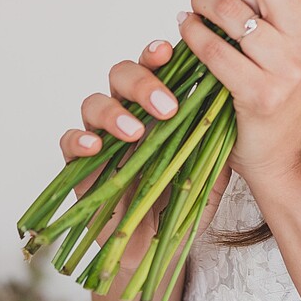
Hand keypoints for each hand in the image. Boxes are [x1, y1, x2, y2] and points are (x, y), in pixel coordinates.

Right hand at [60, 37, 232, 256]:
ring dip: (113, 110)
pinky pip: (68, 141)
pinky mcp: (80, 167)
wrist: (159, 249)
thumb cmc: (184, 202)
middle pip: (122, 75)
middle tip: (167, 107)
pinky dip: (78, 139)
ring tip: (135, 132)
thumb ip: (220, 134)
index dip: (157, 54)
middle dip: (143, 83)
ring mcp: (102, 138)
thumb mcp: (213, 167)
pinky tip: (94, 147)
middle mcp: (129, 114)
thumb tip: (232, 96)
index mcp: (159, 107)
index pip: (155, 68)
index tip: (169, 51)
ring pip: (93, 102)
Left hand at [175, 0, 300, 194]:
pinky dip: (192, 32)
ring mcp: (287, 68)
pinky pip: (215, 48)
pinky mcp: (259, 93)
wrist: (283, 156)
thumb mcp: (291, 43)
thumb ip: (274, 3)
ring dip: (203, 0)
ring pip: (233, 10)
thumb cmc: (279, 91)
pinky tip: (187, 29)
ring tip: (196, 6)